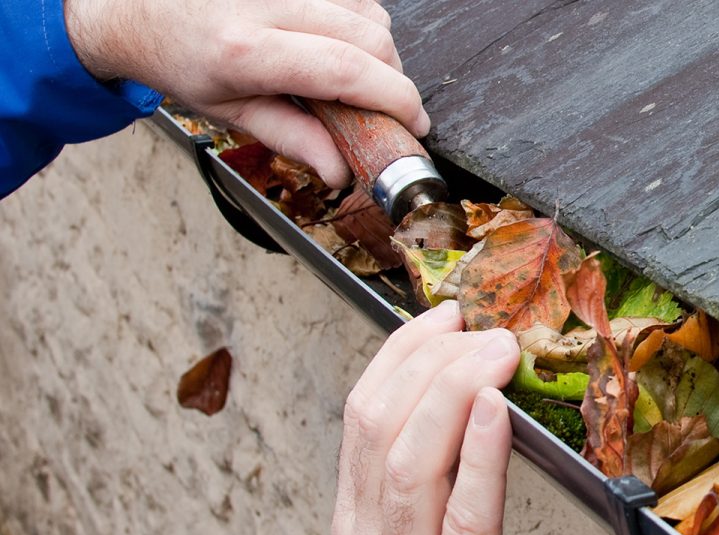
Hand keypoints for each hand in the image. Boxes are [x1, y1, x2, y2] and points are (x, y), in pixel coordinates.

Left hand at [62, 0, 429, 186]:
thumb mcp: (229, 111)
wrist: (140, 9)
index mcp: (243, 51)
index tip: (413, 123)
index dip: (394, 98)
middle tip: (388, 110)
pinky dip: (362, 24)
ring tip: (357, 77)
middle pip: (369, 38)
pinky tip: (341, 44)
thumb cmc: (180, 60)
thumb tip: (339, 169)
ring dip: (380, 51)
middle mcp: (264, 5)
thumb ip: (291, 138)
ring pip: (370, 12)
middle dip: (393, 80)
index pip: (345, 70)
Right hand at [332, 301, 519, 534]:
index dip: (401, 354)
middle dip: (429, 360)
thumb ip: (423, 487)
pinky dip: (481, 457)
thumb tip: (464, 404)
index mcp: (354, 523)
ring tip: (496, 352)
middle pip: (379, 426)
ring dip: (455, 392)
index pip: (362, 415)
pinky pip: (466, 518)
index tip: (442, 318)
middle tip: (480, 328)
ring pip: (411, 462)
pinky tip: (497, 414)